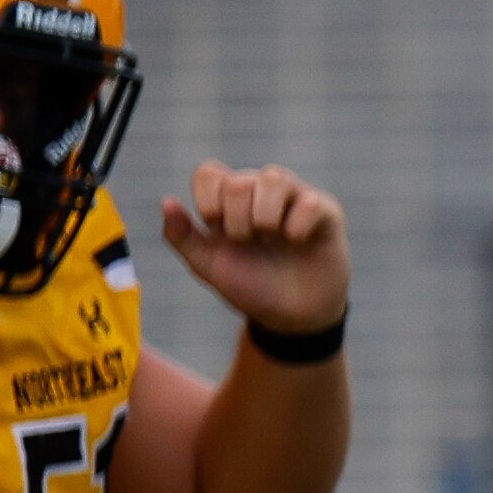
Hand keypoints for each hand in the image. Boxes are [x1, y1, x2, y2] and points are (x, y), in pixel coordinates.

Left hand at [155, 159, 348, 336]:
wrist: (292, 318)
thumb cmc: (251, 288)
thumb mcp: (208, 267)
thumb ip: (182, 236)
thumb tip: (166, 201)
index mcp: (229, 200)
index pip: (209, 173)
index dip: (207, 199)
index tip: (215, 230)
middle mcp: (260, 192)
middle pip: (239, 181)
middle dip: (237, 219)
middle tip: (248, 243)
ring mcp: (294, 199)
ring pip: (274, 177)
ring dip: (266, 215)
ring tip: (273, 239)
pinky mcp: (325, 212)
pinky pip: (310, 202)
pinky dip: (298, 226)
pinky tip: (298, 243)